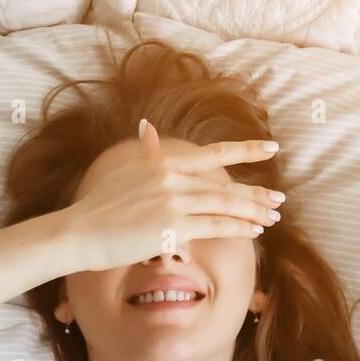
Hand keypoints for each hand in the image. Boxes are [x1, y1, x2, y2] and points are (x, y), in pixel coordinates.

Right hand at [63, 120, 282, 271]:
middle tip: (280, 198)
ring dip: (252, 211)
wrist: (79, 231)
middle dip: (255, 192)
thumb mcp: (121, 170)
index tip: (271, 148)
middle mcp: (170, 177)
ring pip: (223, 204)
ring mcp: (172, 201)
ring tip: (273, 216)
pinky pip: (214, 226)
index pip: (212, 153)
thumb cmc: (97, 208)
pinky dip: (237, 228)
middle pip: (223, 183)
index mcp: (161, 161)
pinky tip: (255, 231)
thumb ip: (143, 153)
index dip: (245, 150)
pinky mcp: (171, 226)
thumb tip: (146, 129)